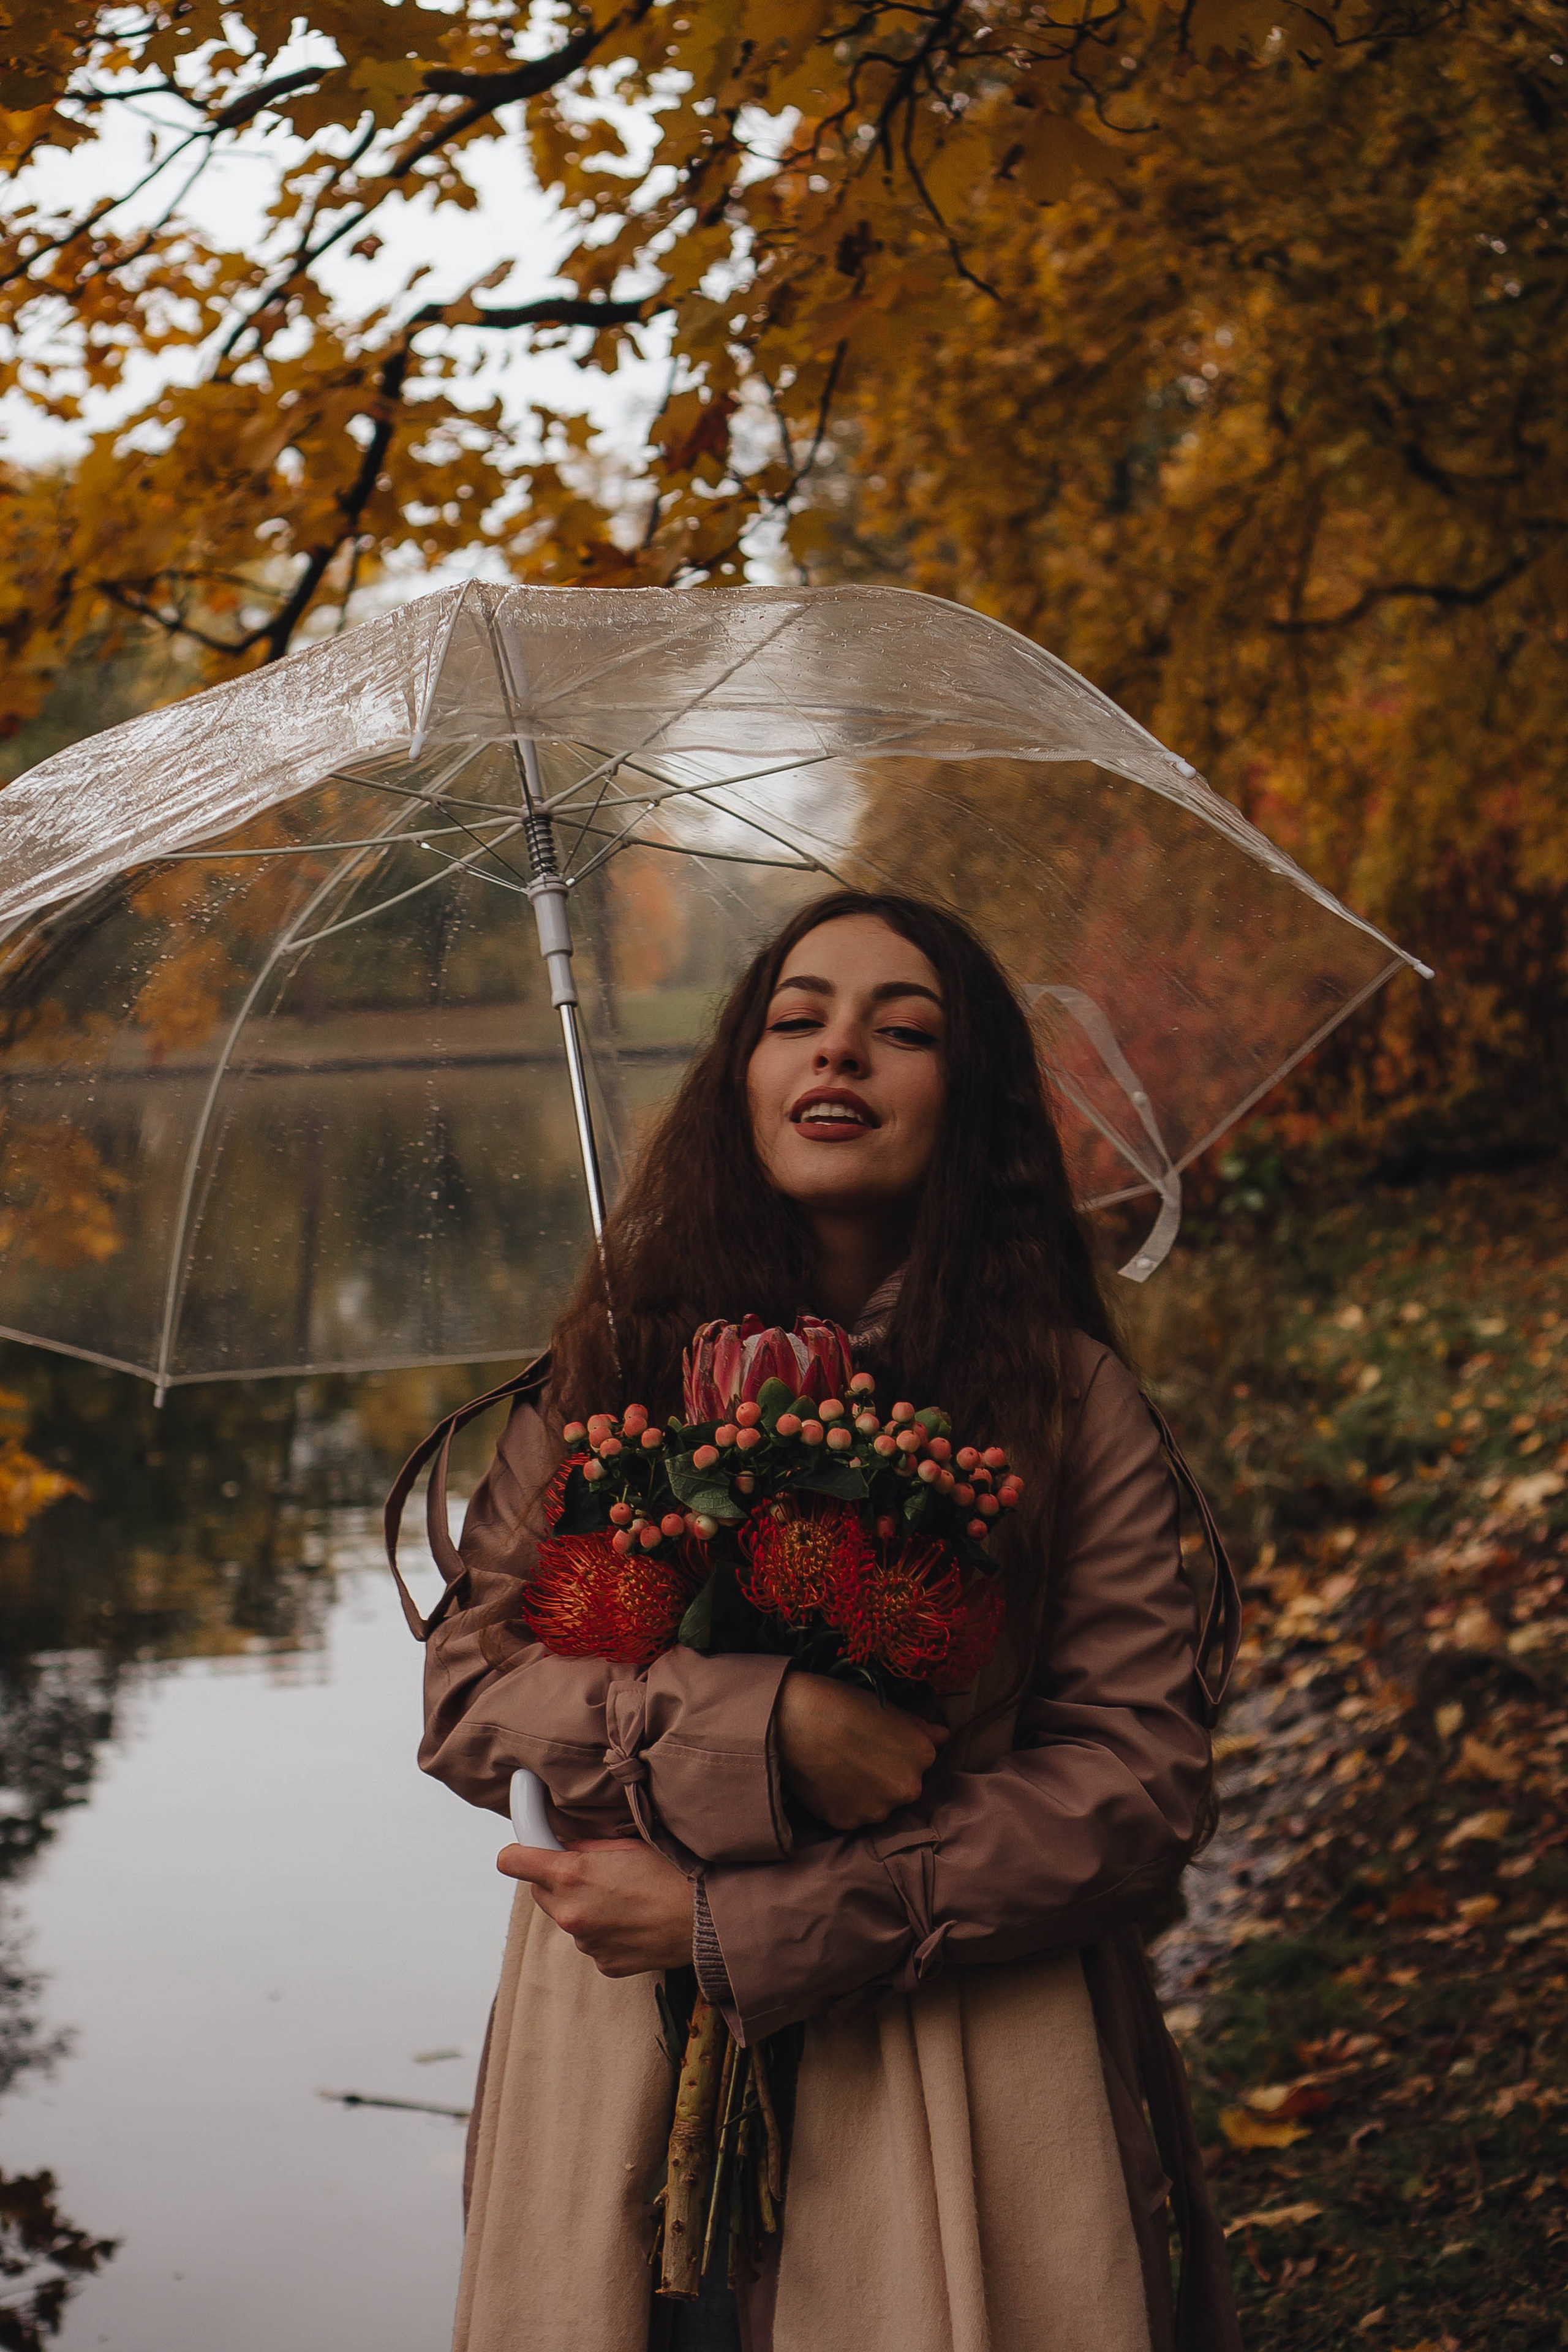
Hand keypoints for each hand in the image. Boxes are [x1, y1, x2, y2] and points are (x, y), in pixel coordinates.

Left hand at [499, 1837, 693, 1977]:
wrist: (706, 1919)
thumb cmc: (671, 1873)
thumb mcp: (627, 1843)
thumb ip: (587, 1845)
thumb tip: (564, 1845)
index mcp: (571, 1875)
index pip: (512, 1861)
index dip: (519, 1853)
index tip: (528, 1851)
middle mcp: (571, 1913)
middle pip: (540, 1892)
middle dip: (557, 1880)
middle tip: (593, 1873)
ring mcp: (586, 1943)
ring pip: (568, 1919)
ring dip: (584, 1908)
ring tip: (625, 1899)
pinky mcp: (604, 1964)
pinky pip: (593, 1942)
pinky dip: (606, 1932)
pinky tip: (634, 1922)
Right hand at [775, 1672, 948, 1831]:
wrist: (793, 1718)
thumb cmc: (841, 1703)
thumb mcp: (888, 1707)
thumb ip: (920, 1728)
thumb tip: (944, 1737)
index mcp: (922, 1756)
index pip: (919, 1763)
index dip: (896, 1752)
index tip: (875, 1742)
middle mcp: (906, 1789)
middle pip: (899, 1788)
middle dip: (883, 1776)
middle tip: (855, 1755)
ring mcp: (876, 1809)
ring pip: (876, 1806)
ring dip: (863, 1793)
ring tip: (838, 1767)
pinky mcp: (847, 1822)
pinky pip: (849, 1816)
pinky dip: (841, 1803)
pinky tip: (827, 1781)